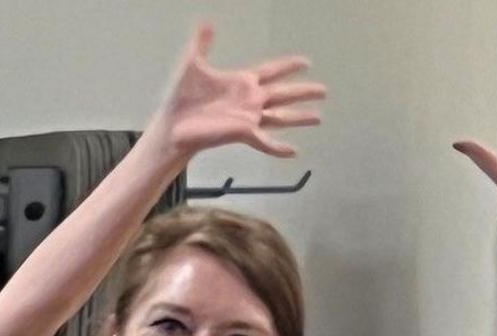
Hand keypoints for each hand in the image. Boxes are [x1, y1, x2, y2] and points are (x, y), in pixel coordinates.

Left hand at [147, 23, 324, 162]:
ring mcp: (248, 118)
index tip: (305, 62)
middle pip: (284, 93)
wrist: (171, 126)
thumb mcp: (193, 65)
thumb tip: (207, 22)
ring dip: (300, 117)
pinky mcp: (242, 133)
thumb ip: (202, 44)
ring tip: (319, 118)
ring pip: (281, 117)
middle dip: (304, 91)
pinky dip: (279, 147)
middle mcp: (250, 100)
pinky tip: (294, 152)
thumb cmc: (181, 99)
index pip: (272, 71)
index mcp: (242, 82)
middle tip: (324, 91)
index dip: (288, 66)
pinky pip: (265, 141)